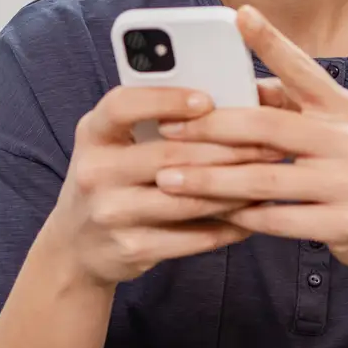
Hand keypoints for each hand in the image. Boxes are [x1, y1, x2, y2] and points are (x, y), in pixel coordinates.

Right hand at [44, 85, 259, 285]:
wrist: (77, 245)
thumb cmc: (114, 179)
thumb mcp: (117, 143)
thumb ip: (156, 121)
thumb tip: (229, 98)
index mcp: (93, 134)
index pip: (122, 106)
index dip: (165, 100)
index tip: (208, 100)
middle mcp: (94, 172)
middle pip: (168, 155)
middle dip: (228, 148)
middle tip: (270, 142)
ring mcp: (110, 213)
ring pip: (186, 199)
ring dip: (234, 189)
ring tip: (269, 177)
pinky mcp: (130, 248)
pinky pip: (190, 237)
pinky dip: (227, 226)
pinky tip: (253, 216)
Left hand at [150, 4, 347, 272]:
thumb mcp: (331, 130)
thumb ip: (289, 108)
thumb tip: (233, 86)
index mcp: (343, 108)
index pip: (302, 69)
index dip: (271, 42)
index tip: (240, 15)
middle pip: (268, 127)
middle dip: (210, 128)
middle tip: (167, 128)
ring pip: (264, 179)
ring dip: (210, 180)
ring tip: (169, 179)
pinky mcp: (342, 223)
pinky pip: (275, 219)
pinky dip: (238, 217)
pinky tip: (209, 213)